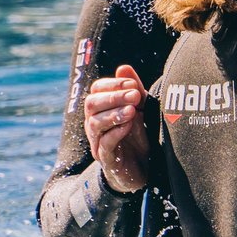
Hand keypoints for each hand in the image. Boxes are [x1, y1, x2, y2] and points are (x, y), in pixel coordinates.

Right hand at [84, 63, 151, 192]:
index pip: (96, 90)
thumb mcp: (140, 110)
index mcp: (101, 110)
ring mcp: (98, 142)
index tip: (132, 84)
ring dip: (114, 114)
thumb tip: (123, 67)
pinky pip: (105, 144)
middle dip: (113, 97)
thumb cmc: (138, 136)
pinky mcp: (107, 159)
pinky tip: (128, 126)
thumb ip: (133, 89)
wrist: (144, 169)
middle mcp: (95, 125)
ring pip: (95, 124)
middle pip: (91, 105)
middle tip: (135, 95)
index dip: (112, 85)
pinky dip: (116, 132)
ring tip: (132, 111)